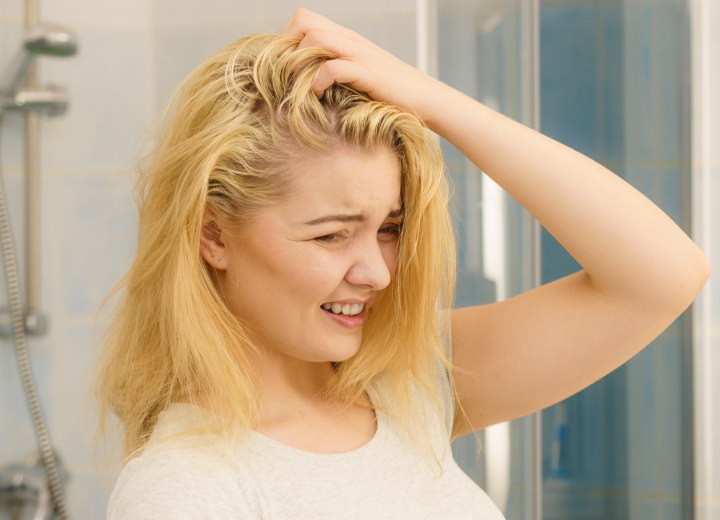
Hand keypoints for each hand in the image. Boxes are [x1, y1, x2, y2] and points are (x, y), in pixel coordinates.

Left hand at [283, 8, 444, 121]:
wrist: (424, 98)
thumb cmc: (390, 93)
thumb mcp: (359, 74)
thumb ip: (337, 69)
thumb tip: (306, 83)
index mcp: (346, 37)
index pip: (303, 19)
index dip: (286, 39)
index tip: (284, 67)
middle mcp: (350, 40)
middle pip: (304, 22)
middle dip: (286, 48)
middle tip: (286, 76)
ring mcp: (359, 54)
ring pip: (315, 39)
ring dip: (299, 64)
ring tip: (299, 87)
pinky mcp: (367, 73)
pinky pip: (332, 68)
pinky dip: (318, 82)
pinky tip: (319, 97)